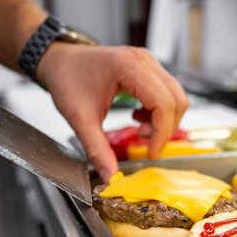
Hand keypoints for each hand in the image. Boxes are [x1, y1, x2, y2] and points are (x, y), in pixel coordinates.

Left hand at [36, 43, 188, 181]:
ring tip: (138, 130)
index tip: (150, 152)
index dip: (161, 132)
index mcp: (129, 67)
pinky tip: (138, 118)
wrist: (60, 61)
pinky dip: (159, 113)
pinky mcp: (148, 69)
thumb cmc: (67, 80)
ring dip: (163, 121)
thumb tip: (111, 176)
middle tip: (141, 142)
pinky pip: (167, 93)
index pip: (163, 103)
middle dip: (164, 129)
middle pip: (176, 100)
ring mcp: (148, 63)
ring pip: (176, 97)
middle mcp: (144, 61)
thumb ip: (97, 149)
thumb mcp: (80, 119)